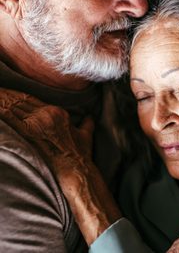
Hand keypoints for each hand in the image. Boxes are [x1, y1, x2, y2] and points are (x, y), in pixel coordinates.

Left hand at [0, 88, 120, 244]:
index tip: (5, 91)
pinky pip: (10, 118)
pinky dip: (1, 110)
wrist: (76, 168)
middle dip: (5, 94)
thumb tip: (90, 116)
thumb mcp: (86, 135)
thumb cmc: (80, 153)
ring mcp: (37, 122)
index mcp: (58, 112)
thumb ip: (87, 123)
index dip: (16, 94)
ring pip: (13, 106)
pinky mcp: (28, 133)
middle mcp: (47, 114)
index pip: (30, 99)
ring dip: (1, 99)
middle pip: (19, 100)